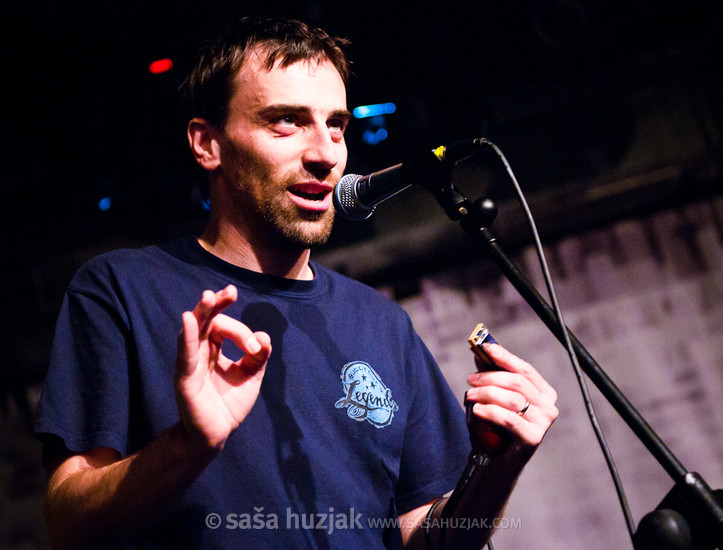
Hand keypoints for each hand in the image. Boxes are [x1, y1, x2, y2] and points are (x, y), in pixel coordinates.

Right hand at [175, 285, 271, 449]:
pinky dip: (188, 336)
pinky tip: (190, 319)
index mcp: (213, 348)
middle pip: (205, 320)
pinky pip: (185, 354)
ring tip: (208, 296)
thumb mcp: (251, 376)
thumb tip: (264, 337)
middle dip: (216, 304)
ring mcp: (190, 363)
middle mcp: (199, 351)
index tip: (256, 346)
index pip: (224, 327)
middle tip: (229, 292)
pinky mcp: (185, 378)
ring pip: (193, 331)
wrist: (216, 434)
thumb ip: (259, 357)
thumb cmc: (229, 403)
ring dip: (201, 312)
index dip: (241, 331)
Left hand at [465, 344, 557, 451]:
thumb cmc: (496, 428)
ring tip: (469, 396)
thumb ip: (491, 376)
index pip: (525, 369)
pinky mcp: (533, 438)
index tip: (486, 348)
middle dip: (490, 377)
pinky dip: (490, 411)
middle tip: (470, 379)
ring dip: (486, 393)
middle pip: (517, 382)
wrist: (496, 463)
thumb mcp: (494, 398)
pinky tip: (477, 410)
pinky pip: (509, 418)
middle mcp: (549, 407)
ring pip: (512, 399)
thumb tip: (480, 353)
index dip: (505, 357)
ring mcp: (543, 423)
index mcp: (544, 393)